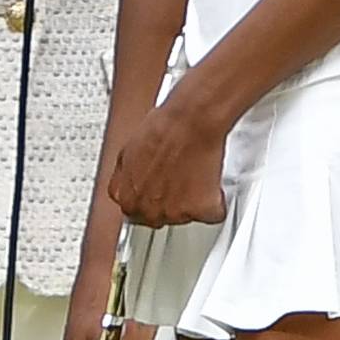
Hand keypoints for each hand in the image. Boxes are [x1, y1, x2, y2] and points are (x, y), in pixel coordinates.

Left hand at [109, 86, 227, 228]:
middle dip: (168, 201)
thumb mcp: (128, 150)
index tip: (157, 189)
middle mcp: (147, 209)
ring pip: (185, 217)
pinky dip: (214, 201)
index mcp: (125, 196)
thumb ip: (127, 175)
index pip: (133, 211)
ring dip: (190, 201)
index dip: (149, 196)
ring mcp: (174, 213)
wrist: (189, 122)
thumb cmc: (162, 127)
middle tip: (178, 179)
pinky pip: (211, 215)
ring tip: (193, 173)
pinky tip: (209, 181)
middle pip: (159, 217)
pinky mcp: (200, 212)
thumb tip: (131, 178)